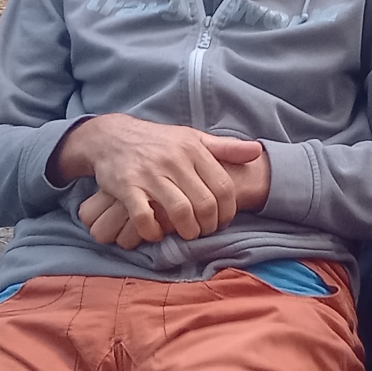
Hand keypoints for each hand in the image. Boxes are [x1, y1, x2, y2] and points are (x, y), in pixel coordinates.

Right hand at [52, 114, 265, 245]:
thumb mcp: (193, 138)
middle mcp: (174, 160)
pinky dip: (154, 231)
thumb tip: (258, 151)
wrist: (113, 136)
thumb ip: (226, 148)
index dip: (228, 211)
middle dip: (210, 225)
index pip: (224, 187)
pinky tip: (157, 233)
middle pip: (205, 203)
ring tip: (188, 234)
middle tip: (206, 231)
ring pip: (180, 212)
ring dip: (188, 231)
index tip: (224, 221)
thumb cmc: (160, 142)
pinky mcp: (126, 187)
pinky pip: (144, 217)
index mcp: (194, 149)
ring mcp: (149, 174)